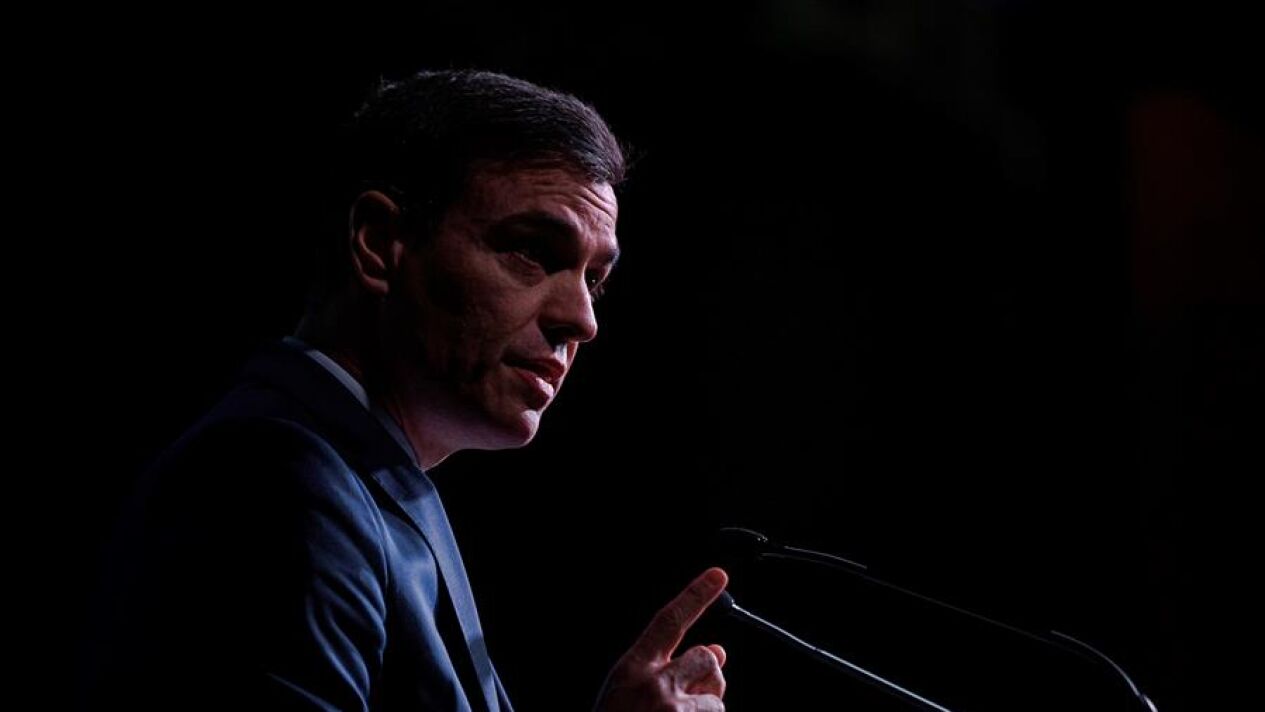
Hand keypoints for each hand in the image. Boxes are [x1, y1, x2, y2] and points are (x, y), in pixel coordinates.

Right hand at [594, 567, 729, 711]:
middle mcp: (653, 683)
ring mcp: (672, 706)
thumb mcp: (627, 696)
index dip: (695, 595)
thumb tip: (718, 651)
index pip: (669, 620)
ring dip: (705, 708)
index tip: (718, 575)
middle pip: (704, 657)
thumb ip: (664, 672)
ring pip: (716, 695)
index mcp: (631, 669)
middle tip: (689, 701)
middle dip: (707, 677)